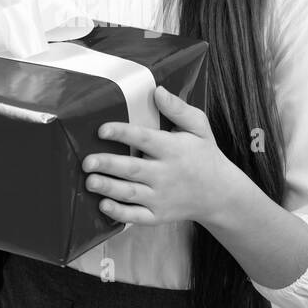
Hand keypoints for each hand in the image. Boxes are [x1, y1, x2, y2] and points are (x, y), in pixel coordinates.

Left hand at [81, 84, 243, 228]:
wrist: (220, 194)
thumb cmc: (204, 155)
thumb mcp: (199, 127)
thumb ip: (178, 109)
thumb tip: (157, 90)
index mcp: (173, 149)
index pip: (144, 138)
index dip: (122, 133)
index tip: (102, 129)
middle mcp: (166, 174)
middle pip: (133, 169)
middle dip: (108, 164)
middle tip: (86, 161)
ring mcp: (162, 197)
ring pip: (131, 194)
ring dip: (109, 188)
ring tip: (90, 181)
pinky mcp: (158, 215)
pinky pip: (136, 216)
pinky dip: (119, 213)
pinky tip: (103, 205)